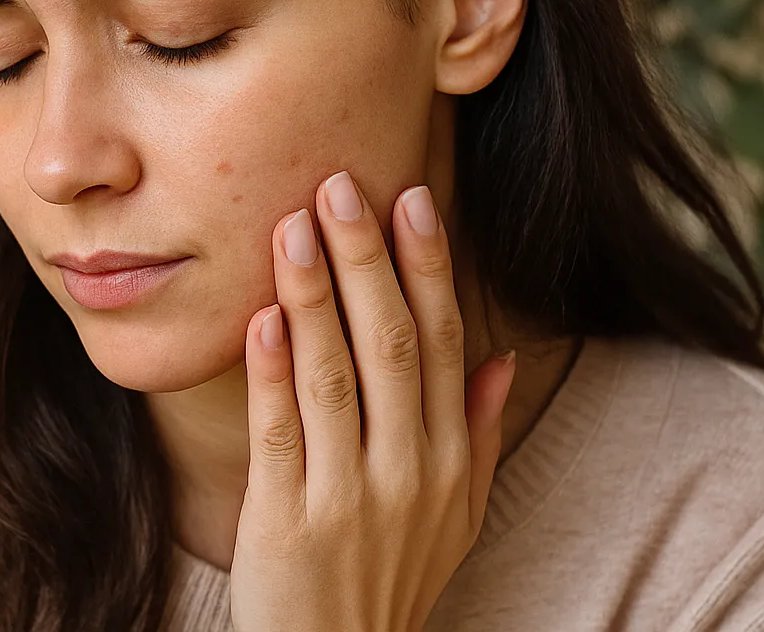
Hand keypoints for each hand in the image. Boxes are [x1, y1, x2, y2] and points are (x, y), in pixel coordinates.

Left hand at [229, 170, 517, 631]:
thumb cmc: (391, 578)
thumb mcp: (456, 516)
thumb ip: (477, 434)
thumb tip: (501, 357)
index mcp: (449, 459)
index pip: (445, 343)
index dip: (428, 267)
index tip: (412, 199)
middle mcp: (408, 472)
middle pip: (394, 346)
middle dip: (367, 261)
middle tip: (339, 186)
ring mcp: (349, 498)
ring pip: (334, 378)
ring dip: (314, 297)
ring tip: (292, 227)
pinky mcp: (287, 522)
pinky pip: (281, 434)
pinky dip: (272, 373)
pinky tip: (262, 317)